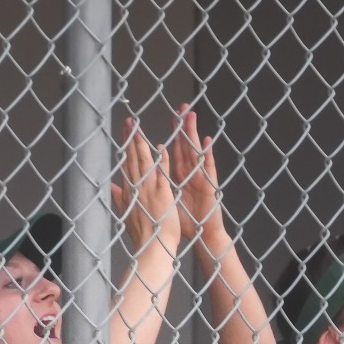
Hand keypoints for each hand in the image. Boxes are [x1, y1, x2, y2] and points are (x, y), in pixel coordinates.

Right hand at [110, 119, 178, 258]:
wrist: (152, 249)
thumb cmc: (143, 235)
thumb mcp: (126, 215)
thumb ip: (119, 199)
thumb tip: (111, 188)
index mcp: (130, 193)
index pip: (127, 165)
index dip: (125, 147)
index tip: (124, 132)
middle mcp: (137, 189)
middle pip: (132, 159)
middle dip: (130, 139)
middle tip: (129, 121)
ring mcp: (149, 191)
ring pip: (143, 163)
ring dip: (141, 144)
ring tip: (138, 128)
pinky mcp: (161, 195)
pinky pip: (161, 175)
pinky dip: (160, 162)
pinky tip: (159, 149)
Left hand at [167, 106, 225, 249]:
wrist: (202, 236)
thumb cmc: (184, 222)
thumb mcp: (165, 203)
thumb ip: (153, 190)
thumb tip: (135, 183)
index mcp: (179, 176)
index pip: (172, 152)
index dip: (169, 135)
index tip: (166, 119)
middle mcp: (189, 174)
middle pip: (184, 146)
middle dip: (182, 127)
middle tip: (181, 108)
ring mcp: (199, 177)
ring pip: (195, 151)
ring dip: (193, 133)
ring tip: (192, 116)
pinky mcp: (208, 185)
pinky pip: (207, 168)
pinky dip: (207, 155)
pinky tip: (207, 142)